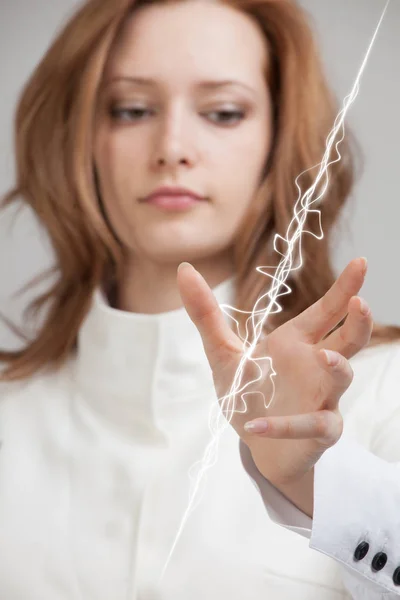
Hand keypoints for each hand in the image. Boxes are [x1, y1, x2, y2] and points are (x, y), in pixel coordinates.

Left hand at [177, 258, 372, 497]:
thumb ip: (206, 314)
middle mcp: (316, 367)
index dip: (344, 288)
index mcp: (298, 342)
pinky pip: (310, 426)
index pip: (326, 311)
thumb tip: (183, 269)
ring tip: (324, 357)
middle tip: (360, 302)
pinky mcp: (317, 432)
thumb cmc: (248, 393)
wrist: (257, 445)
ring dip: (337, 368)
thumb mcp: (222, 352)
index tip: (361, 261)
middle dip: (358, 322)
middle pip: (348, 341)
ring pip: (341, 380)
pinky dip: (285, 426)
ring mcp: (322, 399)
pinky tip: (255, 426)